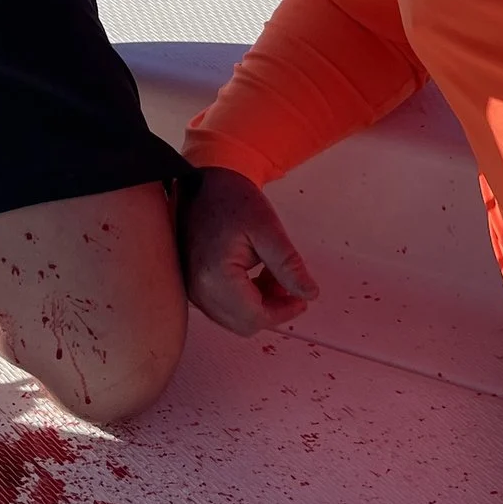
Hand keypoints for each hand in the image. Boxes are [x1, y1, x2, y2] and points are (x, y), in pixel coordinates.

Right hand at [180, 165, 318, 335]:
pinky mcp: (193, 283)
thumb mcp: (268, 229)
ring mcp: (192, 288)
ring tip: (274, 276)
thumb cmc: (235, 199)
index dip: (284, 312)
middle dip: (272, 309)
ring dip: (259, 304)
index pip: (255, 316)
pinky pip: (222, 306)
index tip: (302, 298)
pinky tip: (256, 275)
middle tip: (290, 286)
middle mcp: (198, 289)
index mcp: (216, 276)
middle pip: (243, 324)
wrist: (206, 179)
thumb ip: (289, 266)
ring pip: (233, 318)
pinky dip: (244, 298)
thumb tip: (310, 294)